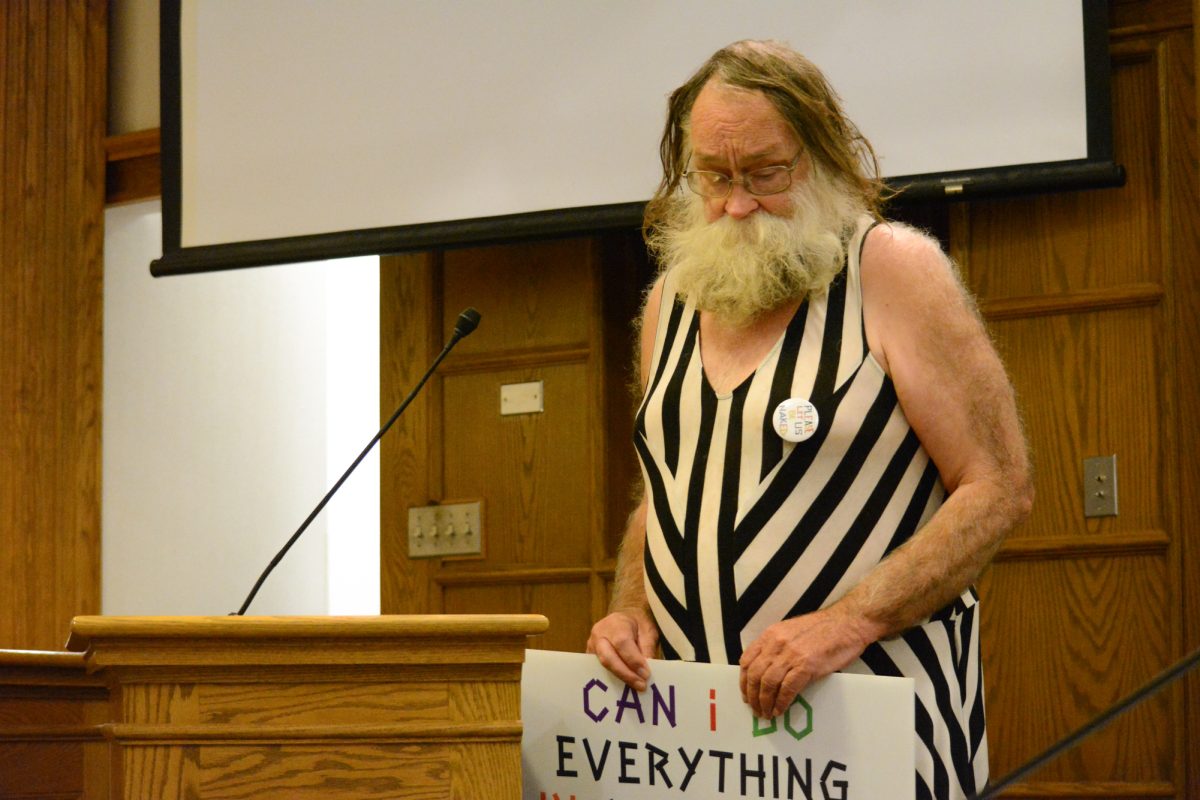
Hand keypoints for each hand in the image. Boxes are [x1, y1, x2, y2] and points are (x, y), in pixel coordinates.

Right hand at [587, 608, 658, 691]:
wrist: (623, 616)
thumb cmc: (637, 623)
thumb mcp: (648, 630)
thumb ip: (647, 647)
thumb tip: (645, 669)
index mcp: (615, 624)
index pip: (622, 643)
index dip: (633, 660)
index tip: (646, 674)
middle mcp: (599, 634)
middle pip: (608, 658)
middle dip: (625, 674)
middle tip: (641, 686)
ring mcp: (591, 646)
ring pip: (602, 666)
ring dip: (619, 679)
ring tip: (634, 688)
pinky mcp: (589, 656)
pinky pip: (598, 670)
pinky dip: (611, 679)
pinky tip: (623, 688)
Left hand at [739, 607, 872, 717]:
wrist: (848, 622)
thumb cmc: (822, 628)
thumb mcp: (790, 631)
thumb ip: (777, 647)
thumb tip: (767, 670)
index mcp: (771, 634)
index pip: (747, 660)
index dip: (743, 681)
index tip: (746, 694)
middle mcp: (777, 643)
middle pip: (755, 674)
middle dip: (752, 696)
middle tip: (755, 709)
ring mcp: (791, 654)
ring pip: (768, 683)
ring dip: (764, 702)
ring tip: (766, 713)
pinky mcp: (807, 665)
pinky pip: (788, 688)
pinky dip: (781, 702)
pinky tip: (780, 710)